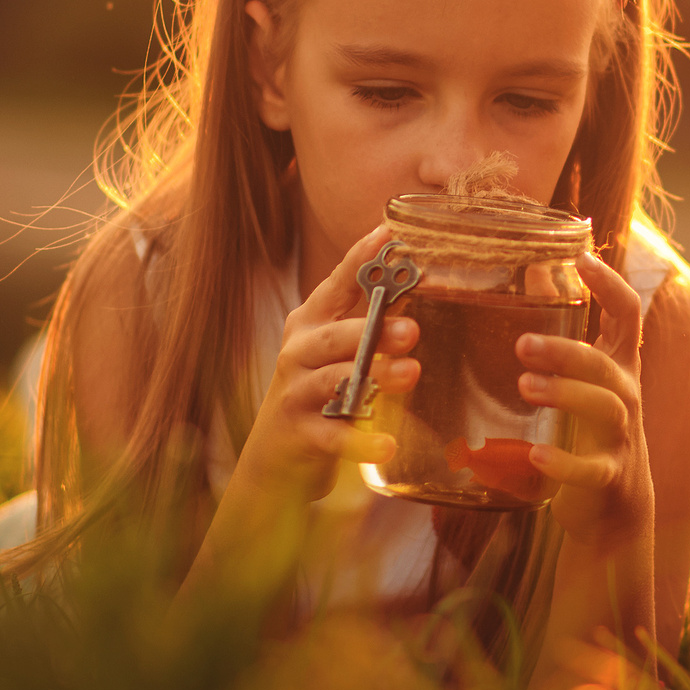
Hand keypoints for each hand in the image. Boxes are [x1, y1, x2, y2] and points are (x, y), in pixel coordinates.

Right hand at [229, 226, 417, 504]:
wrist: (274, 453)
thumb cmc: (318, 389)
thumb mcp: (337, 350)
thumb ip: (369, 320)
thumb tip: (416, 281)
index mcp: (311, 322)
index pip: (338, 284)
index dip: (360, 259)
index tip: (388, 235)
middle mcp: (299, 351)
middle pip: (336, 336)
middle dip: (374, 330)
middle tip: (412, 330)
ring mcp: (295, 392)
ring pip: (335, 381)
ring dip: (374, 377)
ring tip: (410, 374)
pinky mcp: (299, 434)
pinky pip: (333, 435)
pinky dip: (361, 441)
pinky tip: (388, 445)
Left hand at [517, 253, 652, 549]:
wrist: (617, 508)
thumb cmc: (592, 433)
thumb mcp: (587, 384)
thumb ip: (565, 341)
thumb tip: (531, 277)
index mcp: (619, 367)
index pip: (627, 315)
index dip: (610, 285)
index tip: (583, 259)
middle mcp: (625, 396)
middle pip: (604, 365)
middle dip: (566, 352)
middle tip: (522, 344)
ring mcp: (620, 437)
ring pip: (604, 408)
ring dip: (565, 394)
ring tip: (525, 386)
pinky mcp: (608, 476)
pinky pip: (592, 468)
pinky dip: (565, 462)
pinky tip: (535, 454)